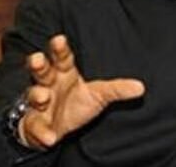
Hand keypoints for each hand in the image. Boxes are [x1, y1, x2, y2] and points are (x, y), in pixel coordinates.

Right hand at [19, 34, 144, 148]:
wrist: (54, 126)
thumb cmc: (76, 101)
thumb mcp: (99, 94)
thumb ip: (117, 89)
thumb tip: (141, 88)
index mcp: (64, 72)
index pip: (63, 57)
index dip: (60, 48)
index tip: (60, 39)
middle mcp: (49, 84)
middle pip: (42, 71)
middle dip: (38, 64)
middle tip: (37, 58)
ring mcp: (39, 103)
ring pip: (33, 94)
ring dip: (37, 95)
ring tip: (43, 96)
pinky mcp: (36, 124)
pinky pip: (36, 126)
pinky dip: (42, 132)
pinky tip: (50, 136)